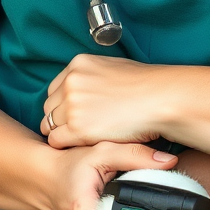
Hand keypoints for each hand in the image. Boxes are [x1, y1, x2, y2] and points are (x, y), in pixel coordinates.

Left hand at [41, 54, 161, 147]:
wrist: (160, 99)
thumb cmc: (145, 85)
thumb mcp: (113, 68)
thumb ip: (93, 77)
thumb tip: (88, 89)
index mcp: (78, 65)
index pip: (55, 89)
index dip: (64, 104)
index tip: (76, 113)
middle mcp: (71, 82)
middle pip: (50, 107)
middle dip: (61, 119)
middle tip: (80, 128)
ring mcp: (72, 104)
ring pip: (50, 125)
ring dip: (64, 133)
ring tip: (84, 137)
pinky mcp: (77, 127)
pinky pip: (56, 140)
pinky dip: (67, 145)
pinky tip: (84, 144)